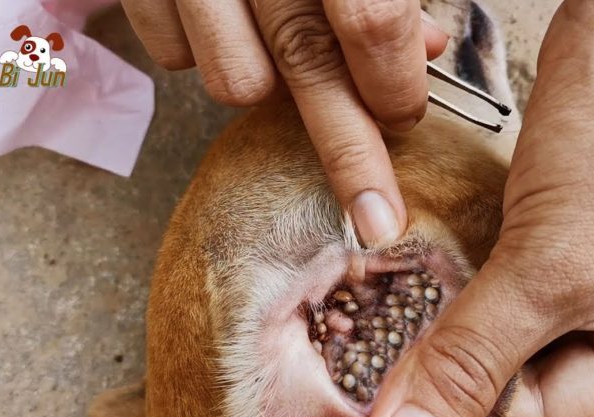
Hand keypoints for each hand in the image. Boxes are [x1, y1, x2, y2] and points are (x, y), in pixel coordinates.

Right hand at [121, 0, 447, 246]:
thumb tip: (423, 46)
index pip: (371, 22)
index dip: (395, 83)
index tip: (406, 118)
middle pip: (307, 71)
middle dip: (350, 158)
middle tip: (377, 218)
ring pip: (236, 84)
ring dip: (268, 84)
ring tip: (277, 48)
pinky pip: (170, 57)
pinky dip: (202, 54)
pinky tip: (220, 21)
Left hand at [366, 0, 593, 416]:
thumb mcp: (552, 262)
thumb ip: (474, 358)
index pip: (556, 410)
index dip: (469, 414)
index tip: (389, 416)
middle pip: (537, 373)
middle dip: (462, 363)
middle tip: (384, 363)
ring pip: (521, 327)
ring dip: (461, 322)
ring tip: (401, 321)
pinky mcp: (589, 233)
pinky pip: (521, 280)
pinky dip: (475, 282)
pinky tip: (436, 278)